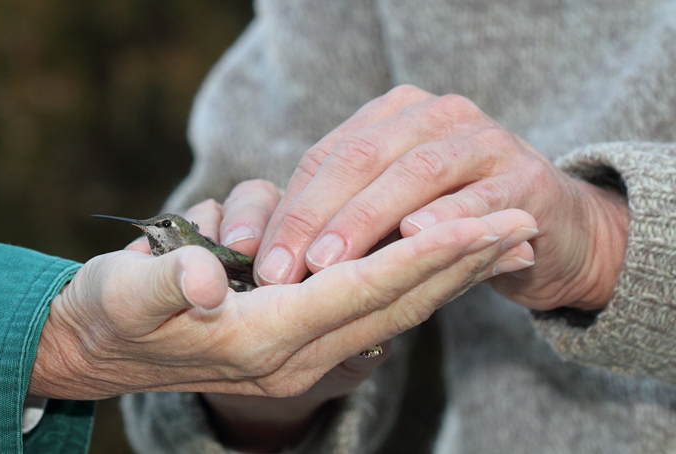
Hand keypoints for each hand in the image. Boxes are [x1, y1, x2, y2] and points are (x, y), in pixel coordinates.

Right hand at [28, 183, 537, 404]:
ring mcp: (300, 347)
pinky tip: (445, 258)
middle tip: (523, 224)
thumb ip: (167, 286)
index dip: (424, 254)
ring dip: (452, 270)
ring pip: (396, 304)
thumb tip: (208, 278)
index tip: (486, 224)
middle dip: (462, 262)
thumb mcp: (127, 297)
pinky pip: (373, 305)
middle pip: (398, 300)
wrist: (99, 349)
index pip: (361, 288)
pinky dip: (416, 279)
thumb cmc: (112, 316)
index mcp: (262, 337)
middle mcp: (295, 350)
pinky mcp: (296, 332)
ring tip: (502, 237)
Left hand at [254, 85, 628, 310]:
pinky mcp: (527, 179)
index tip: (258, 261)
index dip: (289, 210)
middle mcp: (436, 116)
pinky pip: (480, 197)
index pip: (326, 156)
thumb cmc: (449, 219)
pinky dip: (445, 220)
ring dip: (367, 221)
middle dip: (315, 217)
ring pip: (415, 173)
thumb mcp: (387, 212)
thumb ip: (337, 219)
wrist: (545, 225)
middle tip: (281, 271)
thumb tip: (258, 251)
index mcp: (393, 116)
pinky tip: (412, 243)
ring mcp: (485, 141)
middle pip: (361, 158)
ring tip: (327, 265)